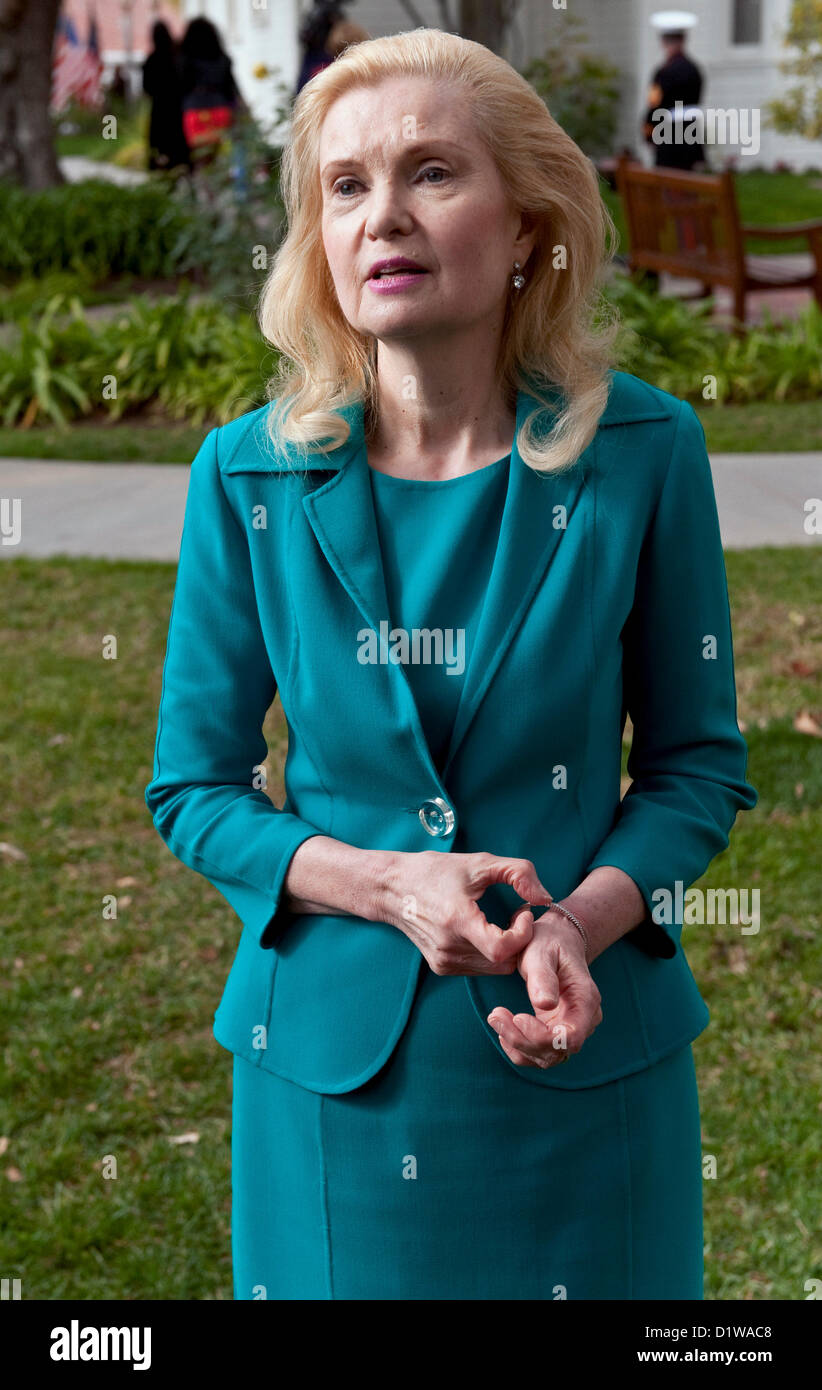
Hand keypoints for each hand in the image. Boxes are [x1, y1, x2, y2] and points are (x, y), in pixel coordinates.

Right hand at [382, 850, 552, 976]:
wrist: (392, 887)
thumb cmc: (435, 871)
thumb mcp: (480, 862)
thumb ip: (519, 873)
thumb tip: (544, 898)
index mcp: (457, 920)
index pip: (502, 949)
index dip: (522, 934)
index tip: (522, 912)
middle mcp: (449, 948)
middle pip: (504, 962)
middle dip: (520, 941)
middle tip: (517, 914)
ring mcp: (444, 961)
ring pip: (494, 969)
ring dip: (506, 949)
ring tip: (501, 921)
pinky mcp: (441, 967)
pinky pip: (480, 968)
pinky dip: (490, 954)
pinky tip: (484, 930)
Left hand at [487, 908, 602, 1068]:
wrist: (555, 941)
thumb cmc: (548, 942)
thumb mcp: (541, 952)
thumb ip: (543, 978)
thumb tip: (545, 1004)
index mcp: (586, 1000)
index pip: (570, 1037)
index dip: (542, 1037)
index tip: (518, 1017)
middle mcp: (584, 1020)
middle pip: (556, 1051)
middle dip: (522, 1040)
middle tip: (495, 1015)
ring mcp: (571, 1029)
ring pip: (546, 1058)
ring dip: (517, 1044)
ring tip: (495, 1017)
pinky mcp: (556, 1032)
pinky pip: (538, 1054)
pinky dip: (518, 1048)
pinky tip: (503, 1028)